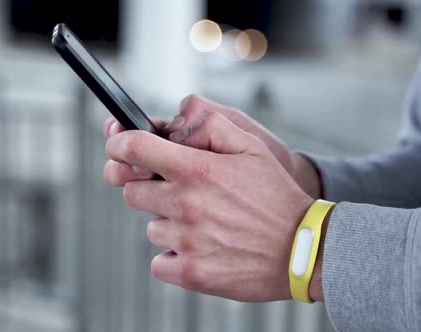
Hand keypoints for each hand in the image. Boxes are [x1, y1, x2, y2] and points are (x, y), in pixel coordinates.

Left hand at [105, 111, 314, 301]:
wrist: (302, 250)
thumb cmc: (276, 198)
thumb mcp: (251, 147)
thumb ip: (210, 128)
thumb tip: (174, 123)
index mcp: (197, 170)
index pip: (133, 149)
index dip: (117, 145)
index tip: (118, 148)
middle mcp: (185, 204)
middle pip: (132, 192)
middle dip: (149, 189)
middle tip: (180, 193)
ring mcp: (186, 240)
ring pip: (151, 228)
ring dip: (169, 224)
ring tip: (204, 224)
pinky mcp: (189, 272)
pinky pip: (159, 261)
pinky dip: (174, 256)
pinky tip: (201, 248)